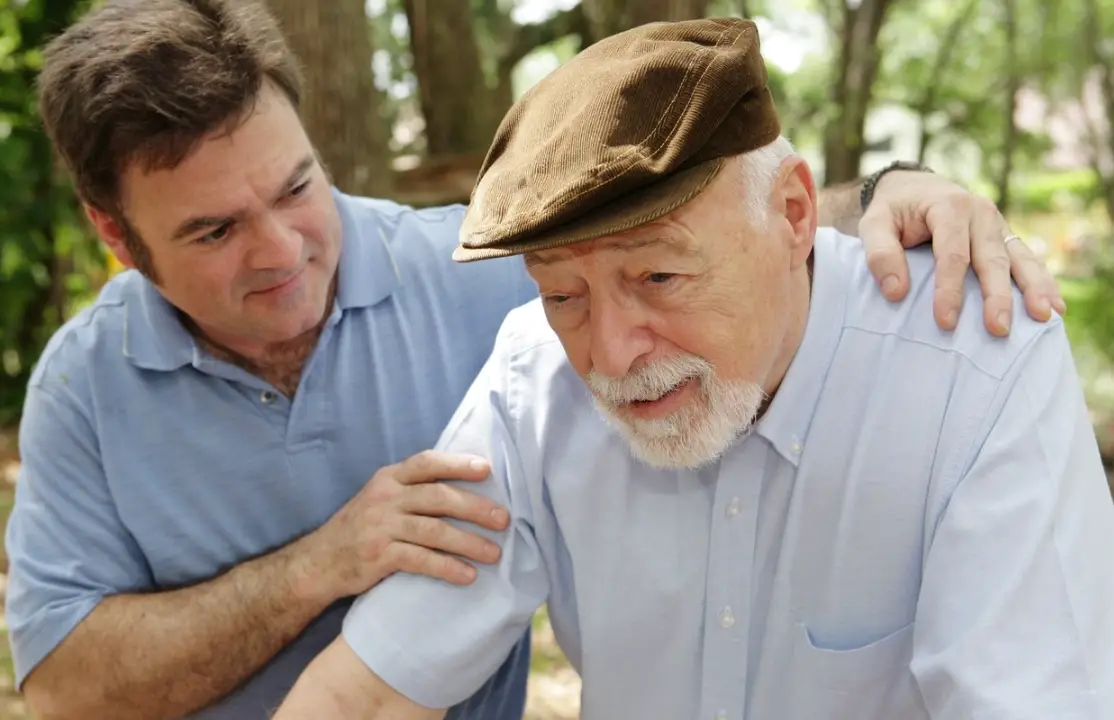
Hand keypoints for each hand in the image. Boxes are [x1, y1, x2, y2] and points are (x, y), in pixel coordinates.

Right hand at [296, 450, 508, 601]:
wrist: (319, 562)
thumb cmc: (362, 527)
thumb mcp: (382, 497)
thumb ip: (414, 490)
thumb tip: (466, 488)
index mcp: (389, 478)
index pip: (427, 463)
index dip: (457, 464)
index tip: (487, 469)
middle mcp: (386, 498)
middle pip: (438, 497)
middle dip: (475, 507)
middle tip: (504, 520)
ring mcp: (381, 527)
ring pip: (434, 530)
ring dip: (469, 542)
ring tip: (494, 553)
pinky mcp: (379, 556)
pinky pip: (421, 560)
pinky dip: (447, 567)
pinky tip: (467, 575)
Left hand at [857, 170, 1066, 336]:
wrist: (913, 188)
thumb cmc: (892, 211)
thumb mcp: (873, 224)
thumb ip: (879, 254)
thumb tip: (896, 292)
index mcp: (950, 207)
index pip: (952, 254)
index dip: (950, 289)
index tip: (946, 322)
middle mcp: (981, 214)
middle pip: (992, 259)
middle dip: (997, 296)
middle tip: (998, 329)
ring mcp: (998, 225)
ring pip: (1019, 258)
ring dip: (1033, 289)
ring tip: (1044, 316)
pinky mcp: (1005, 237)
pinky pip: (1027, 260)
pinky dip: (1042, 282)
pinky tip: (1055, 307)